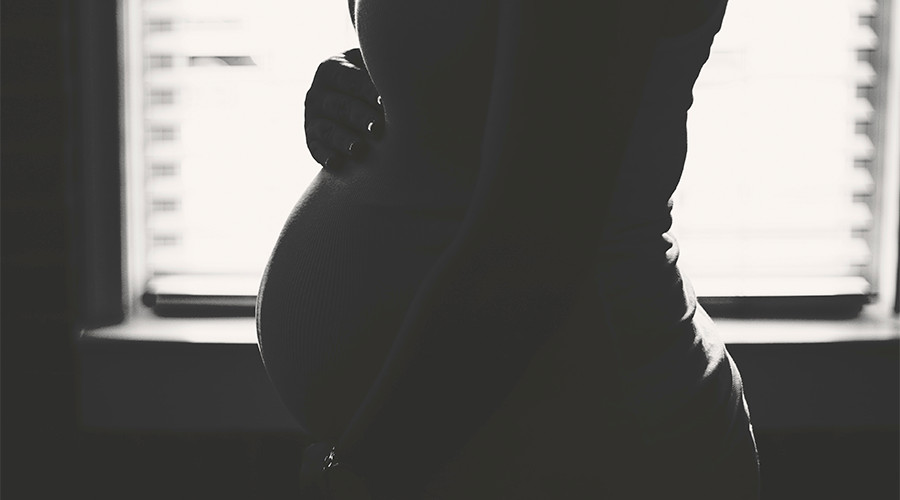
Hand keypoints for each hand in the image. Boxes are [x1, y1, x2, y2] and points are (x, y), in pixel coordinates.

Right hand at [304, 48, 382, 169]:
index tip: (384, 102)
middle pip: (340, 106)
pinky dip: (325, 156)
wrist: (355, 99)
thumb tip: (406, 77)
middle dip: (359, 117)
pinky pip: (316, 149)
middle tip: (377, 128)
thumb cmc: (374, 80)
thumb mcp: (373, 69)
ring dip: (343, 139)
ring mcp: (312, 117)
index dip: (367, 91)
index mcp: (332, 68)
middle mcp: (317, 92)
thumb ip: (384, 70)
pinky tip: (337, 163)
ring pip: (327, 129)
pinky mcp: (312, 140)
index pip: (349, 79)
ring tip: (359, 149)